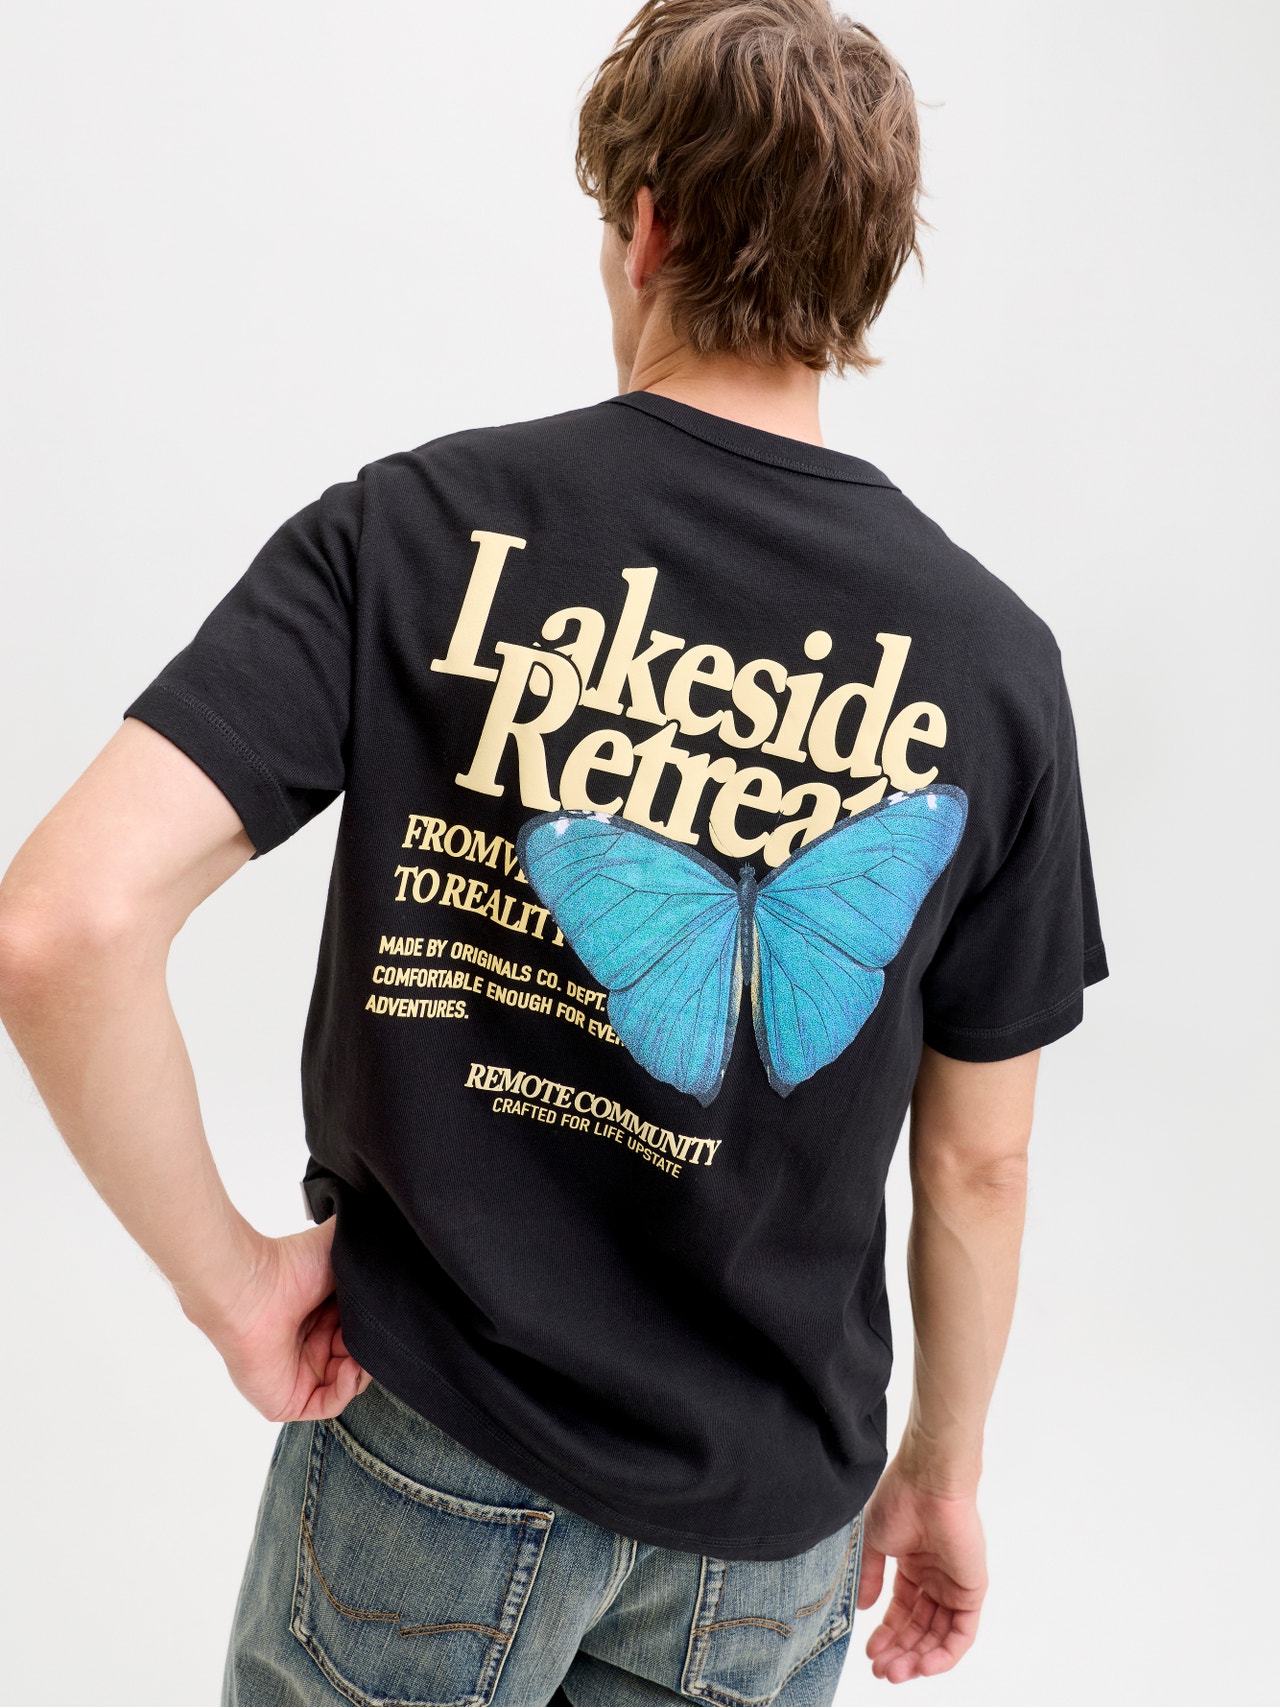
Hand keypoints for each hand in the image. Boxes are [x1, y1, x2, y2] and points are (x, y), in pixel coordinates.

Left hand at [190, 1219, 372, 1423]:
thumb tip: (398, 1249)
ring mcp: (299, 1374)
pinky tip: (350, 1367)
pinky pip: (329, 1405)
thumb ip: (368, 1254)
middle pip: (358, 1357)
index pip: (361, 1330)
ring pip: (348, 1383)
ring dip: (363, 1369)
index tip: (386, 1316)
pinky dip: (346, 1389)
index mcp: (323, 1313)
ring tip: (361, 1351)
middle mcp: (311, 1343)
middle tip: (375, 1334)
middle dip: (372, 1349)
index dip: (376, 1327)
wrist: (253, 1287)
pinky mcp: (287, 1400)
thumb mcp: (341, 1248)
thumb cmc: (291, 1264)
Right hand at [857, 1459, 987, 1681]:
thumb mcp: (874, 1543)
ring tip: (895, 1673)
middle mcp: (935, 1579)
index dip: (886, 1635)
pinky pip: (962, 1633)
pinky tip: (923, 1665)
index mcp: (913, 1566)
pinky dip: (944, 1654)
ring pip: (939, 1636)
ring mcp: (954, 1586)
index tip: (869, 1653)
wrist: (927, 1482)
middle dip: (900, 1652)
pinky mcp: (971, 1591)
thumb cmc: (900, 1500)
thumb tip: (865, 1610)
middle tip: (881, 1671)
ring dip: (918, 1658)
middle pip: (919, 1628)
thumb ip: (871, 1578)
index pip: (902, 1612)